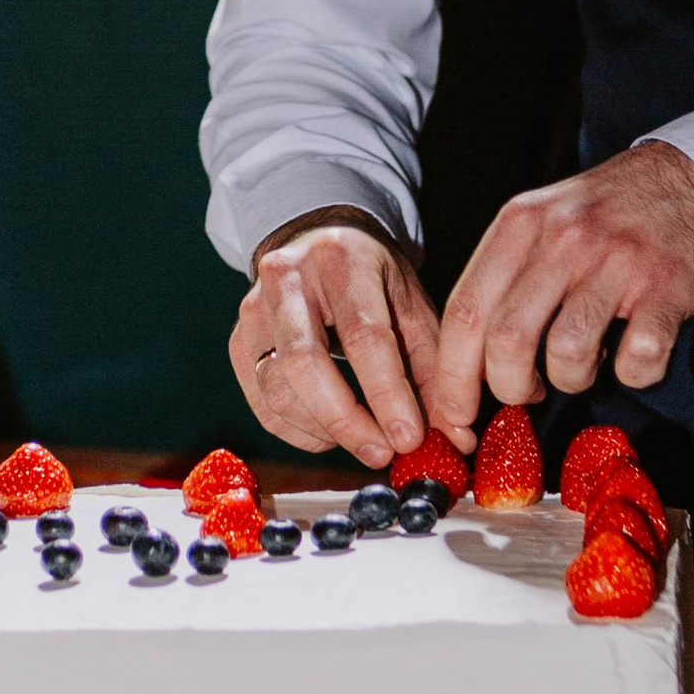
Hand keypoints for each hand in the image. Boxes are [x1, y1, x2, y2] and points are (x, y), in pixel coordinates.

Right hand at [230, 212, 447, 473]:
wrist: (316, 240)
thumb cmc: (371, 278)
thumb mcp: (410, 305)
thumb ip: (433, 370)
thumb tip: (455, 437)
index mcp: (342, 259)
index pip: (363, 335)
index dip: (387, 393)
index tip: (409, 438)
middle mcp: (287, 278)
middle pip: (306, 364)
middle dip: (347, 421)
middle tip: (382, 453)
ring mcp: (253, 308)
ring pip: (278, 388)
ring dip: (324, 430)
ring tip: (364, 440)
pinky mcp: (238, 339)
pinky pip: (262, 402)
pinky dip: (297, 431)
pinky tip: (330, 434)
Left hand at [428, 142, 693, 425]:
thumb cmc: (609, 214)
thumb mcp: (543, 219)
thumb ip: (504, 275)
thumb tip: (465, 359)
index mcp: (522, 223)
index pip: (465, 310)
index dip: (452, 375)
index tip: (455, 414)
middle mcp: (565, 238)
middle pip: (506, 339)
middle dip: (508, 388)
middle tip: (524, 393)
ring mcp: (618, 262)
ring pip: (567, 353)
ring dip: (571, 380)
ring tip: (582, 366)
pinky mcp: (668, 288)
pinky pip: (638, 360)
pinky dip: (634, 375)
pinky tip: (634, 354)